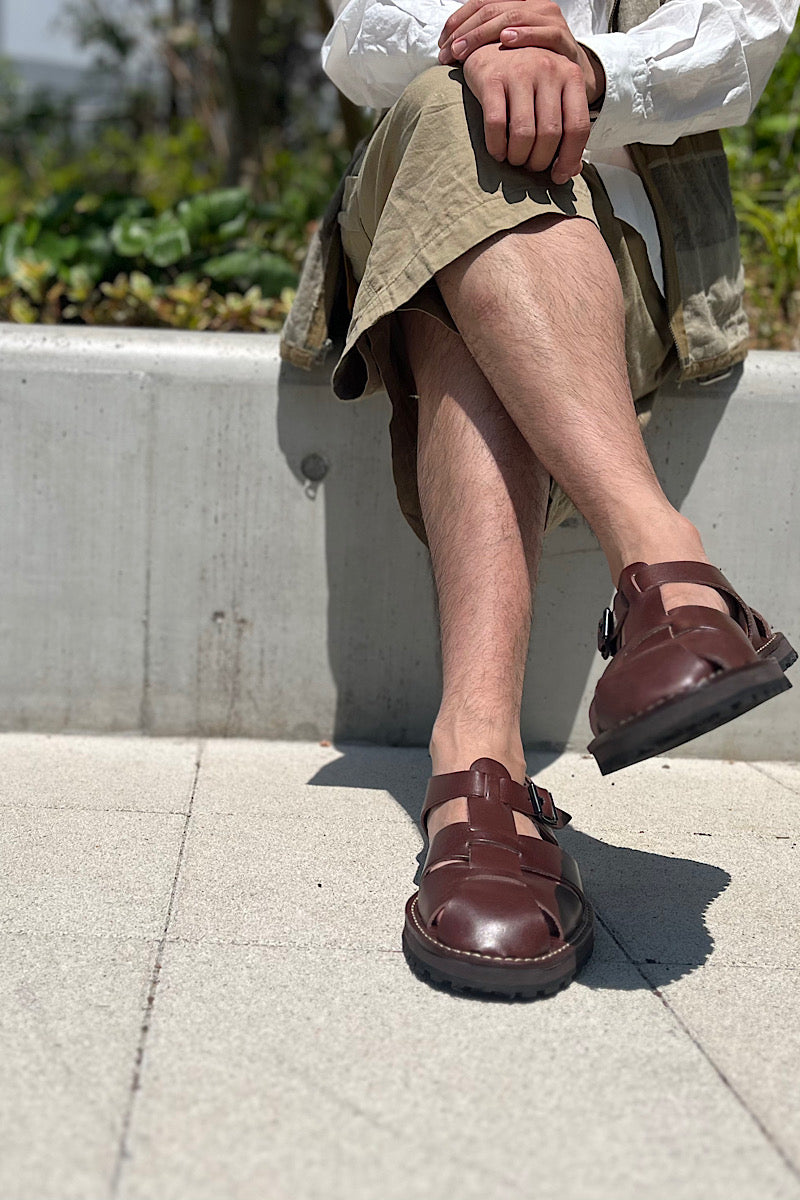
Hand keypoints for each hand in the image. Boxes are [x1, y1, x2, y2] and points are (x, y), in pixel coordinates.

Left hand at [439, 0, 604, 105]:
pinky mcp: (564, 38)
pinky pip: (543, 32)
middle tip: (449, 53)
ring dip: (485, 33)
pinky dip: (524, 35)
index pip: (481, 3)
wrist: (573, 84)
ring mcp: (549, 20)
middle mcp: (532, 7)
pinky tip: (505, 41)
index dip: (459, 20)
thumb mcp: (507, 57)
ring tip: (465, 50)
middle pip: (492, 9)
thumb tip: (446, 55)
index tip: (442, 44)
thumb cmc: (534, 71)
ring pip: (513, 16)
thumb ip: (484, 50)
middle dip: (467, 31)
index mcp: (516, 7)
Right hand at [461, 43, 590, 182]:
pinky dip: (497, 147)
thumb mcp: (553, 93)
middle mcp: (548, 70)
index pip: (578, 127)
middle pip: (550, 135)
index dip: (569, 159)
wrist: (491, 42)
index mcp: (570, 75)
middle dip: (539, 161)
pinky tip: (498, 152)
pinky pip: (496, 125)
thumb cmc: (527, 76)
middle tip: (530, 165)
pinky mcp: (491, 79)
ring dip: (518, 157)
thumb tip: (572, 170)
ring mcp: (519, 72)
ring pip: (524, 133)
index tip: (558, 176)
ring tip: (514, 159)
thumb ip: (566, 126)